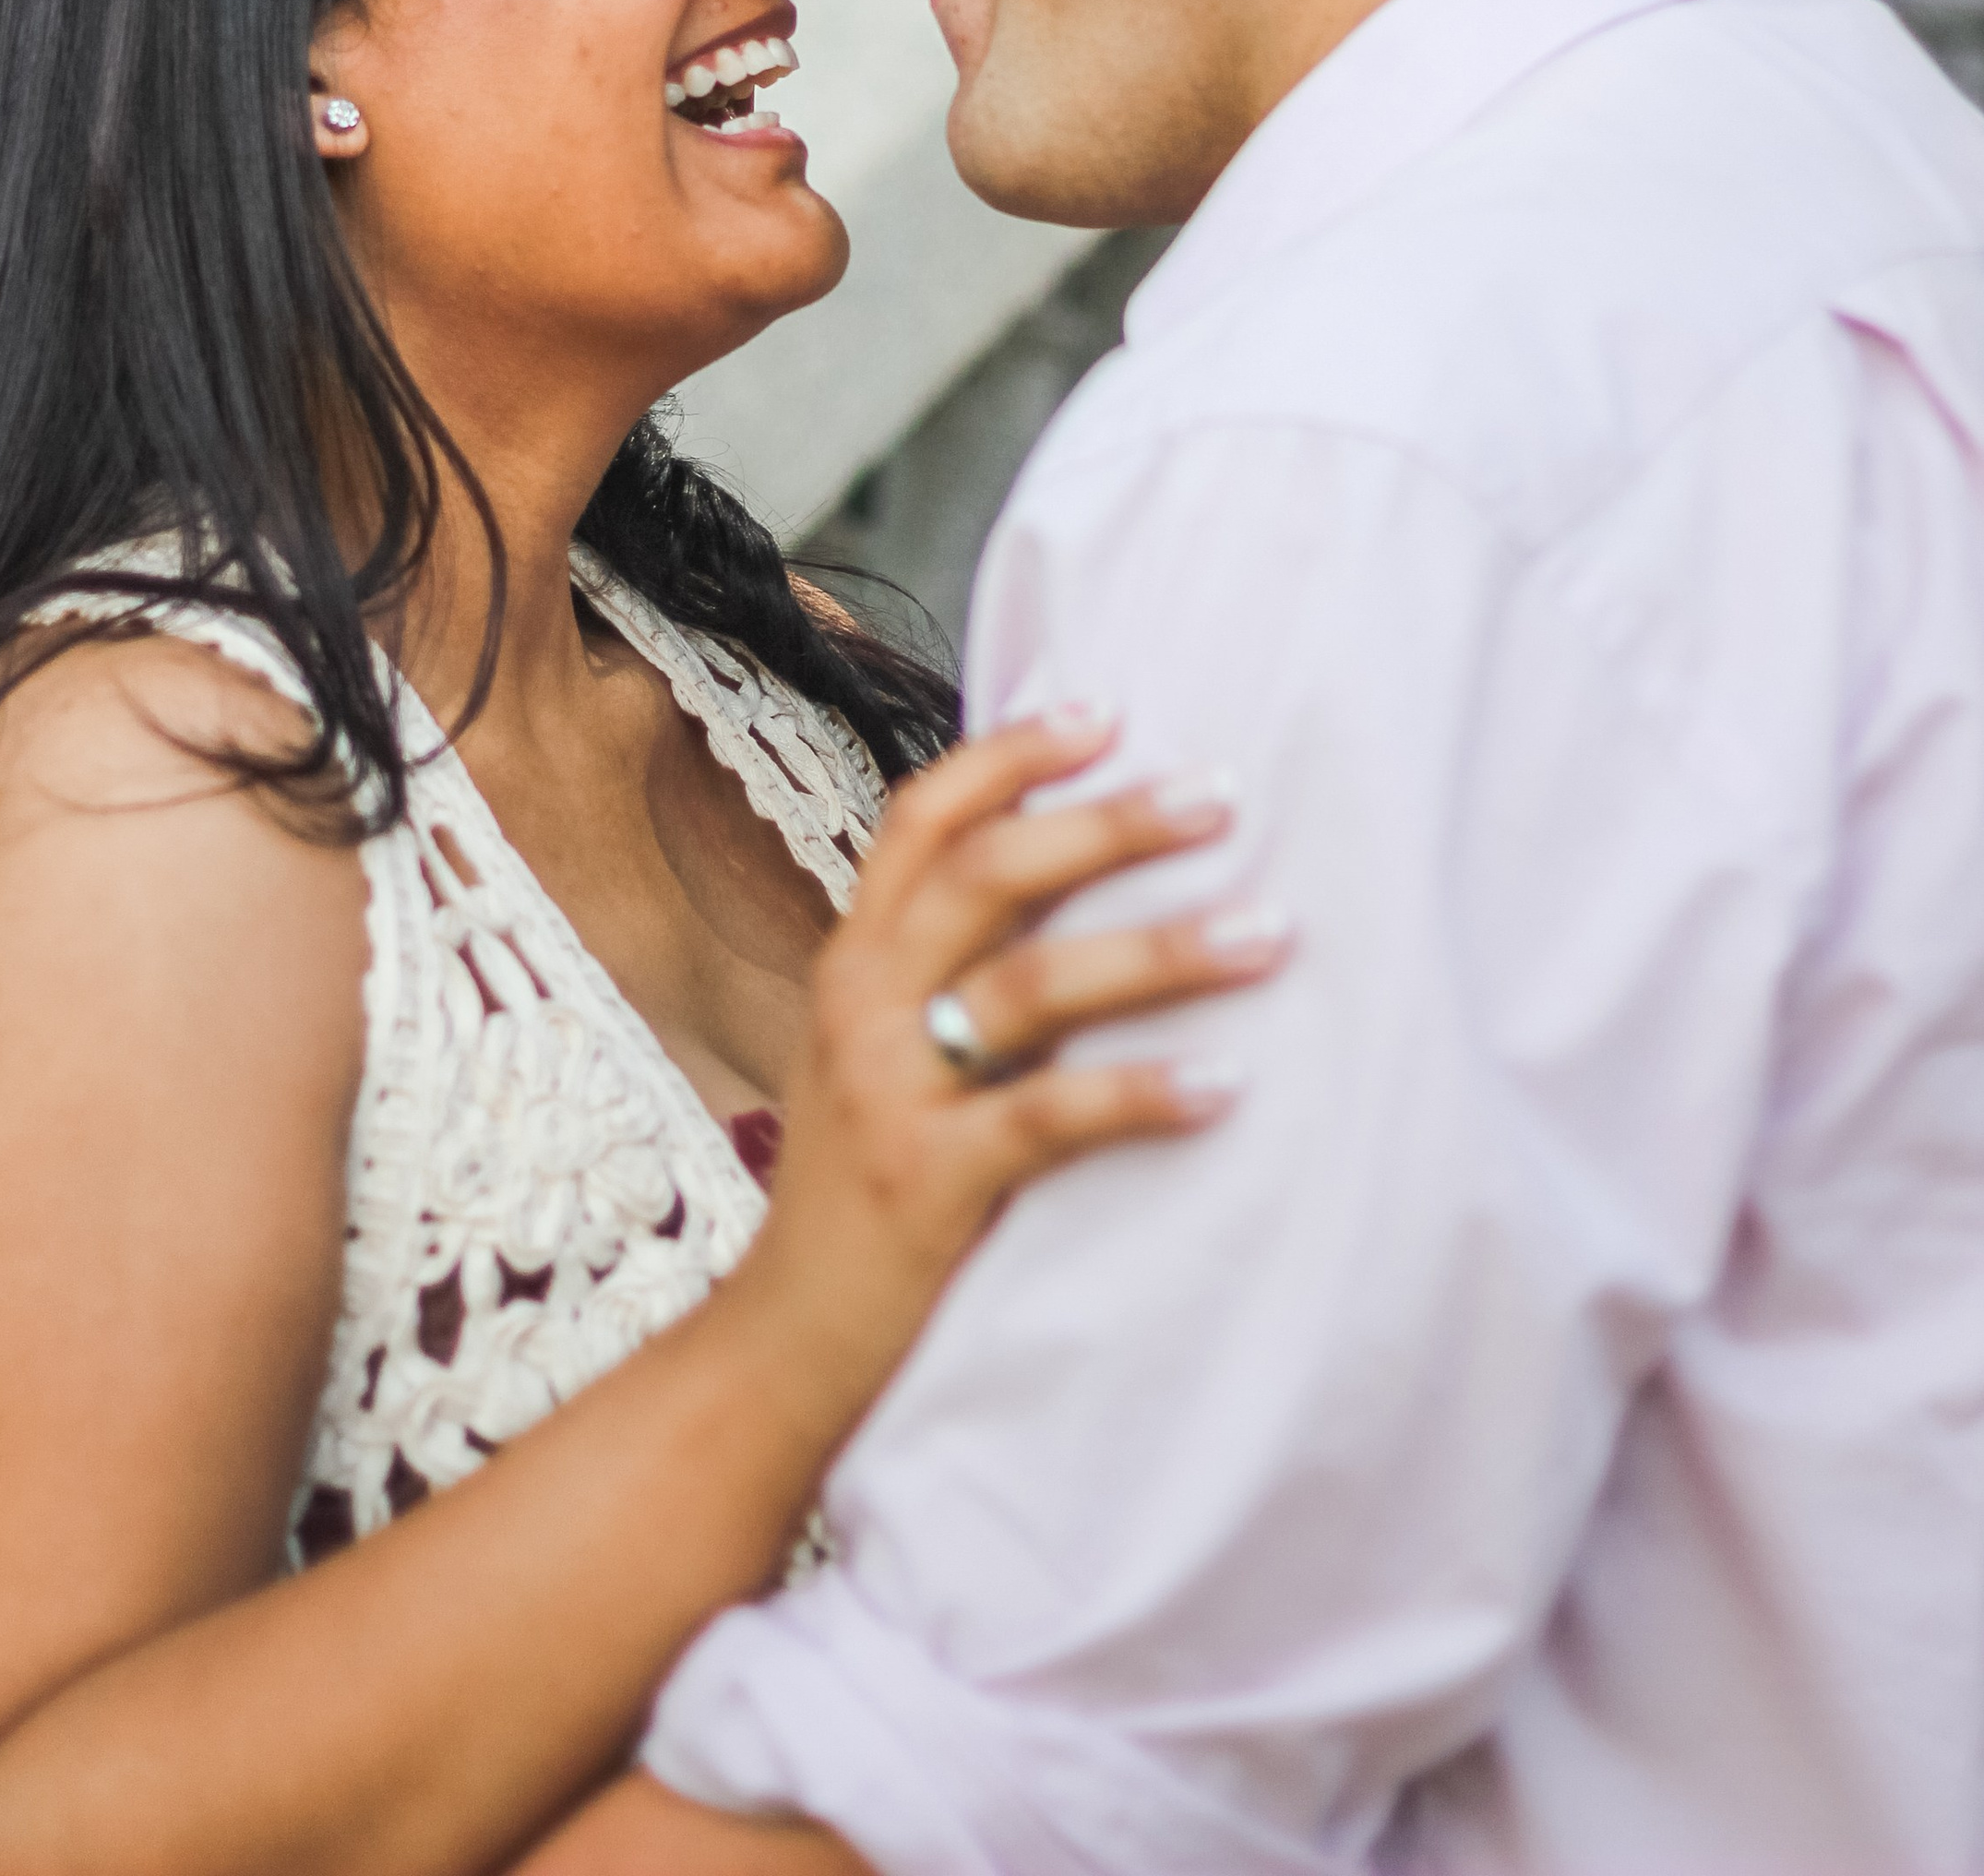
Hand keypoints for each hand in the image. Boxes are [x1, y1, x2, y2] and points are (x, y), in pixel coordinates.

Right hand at [738, 712, 1287, 1415]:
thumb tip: (1091, 889)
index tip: (1109, 711)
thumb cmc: (867, 1188)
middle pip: (992, 874)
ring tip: (1269, 933)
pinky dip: (1142, 1092)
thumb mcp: (887, 1056)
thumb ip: (957, 976)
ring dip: (1161, 948)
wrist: (785, 1343)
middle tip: (1222, 796)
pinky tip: (1225, 1084)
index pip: (924, 818)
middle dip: (1113, 825)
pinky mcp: (928, 1183)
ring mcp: (889, 1091)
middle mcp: (862, 1002)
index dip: (1013, 756)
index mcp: (855, 959)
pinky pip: (1048, 1118)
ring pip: (1031, 983)